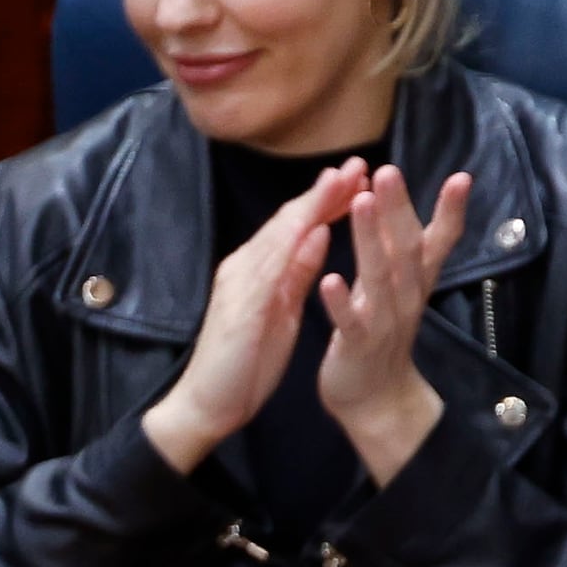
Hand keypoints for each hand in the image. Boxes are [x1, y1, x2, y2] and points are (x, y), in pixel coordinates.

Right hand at [144, 162, 353, 471]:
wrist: (207, 403)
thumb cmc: (245, 360)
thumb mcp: (281, 308)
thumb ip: (297, 272)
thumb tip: (320, 236)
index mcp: (257, 268)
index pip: (295, 225)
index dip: (326, 199)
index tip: (358, 176)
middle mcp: (245, 267)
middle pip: (288, 220)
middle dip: (323, 190)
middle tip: (358, 163)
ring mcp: (240, 285)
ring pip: (279, 235)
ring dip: (312, 206)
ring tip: (342, 181)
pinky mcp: (240, 310)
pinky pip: (269, 274)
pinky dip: (293, 250)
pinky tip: (314, 232)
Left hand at [311, 165, 472, 483]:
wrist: (376, 400)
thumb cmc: (382, 333)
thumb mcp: (401, 286)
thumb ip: (402, 245)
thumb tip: (398, 197)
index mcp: (416, 281)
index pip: (439, 241)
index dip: (452, 211)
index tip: (461, 177)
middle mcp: (407, 297)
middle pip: (407, 249)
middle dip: (399, 209)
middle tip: (390, 171)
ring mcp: (384, 322)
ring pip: (380, 277)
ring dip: (371, 239)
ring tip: (363, 203)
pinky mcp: (358, 346)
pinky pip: (351, 322)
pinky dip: (342, 302)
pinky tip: (330, 279)